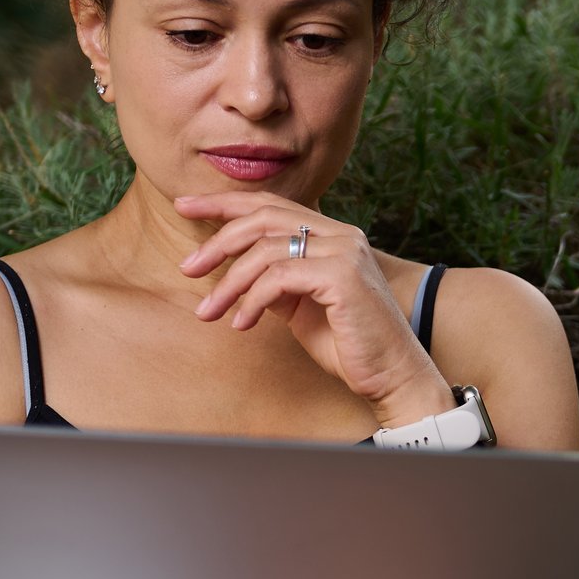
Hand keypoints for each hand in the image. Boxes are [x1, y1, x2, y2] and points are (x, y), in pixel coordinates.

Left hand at [175, 191, 451, 426]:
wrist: (393, 376)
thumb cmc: (349, 345)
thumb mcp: (301, 307)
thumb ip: (276, 283)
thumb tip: (237, 272)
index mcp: (334, 236)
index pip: (272, 205)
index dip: (224, 202)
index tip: (185, 207)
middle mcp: (342, 235)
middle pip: (264, 218)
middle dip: (217, 240)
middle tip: (188, 268)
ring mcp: (345, 252)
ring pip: (267, 250)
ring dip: (229, 282)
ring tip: (208, 311)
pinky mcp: (343, 277)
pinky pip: (280, 278)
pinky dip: (253, 300)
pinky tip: (241, 324)